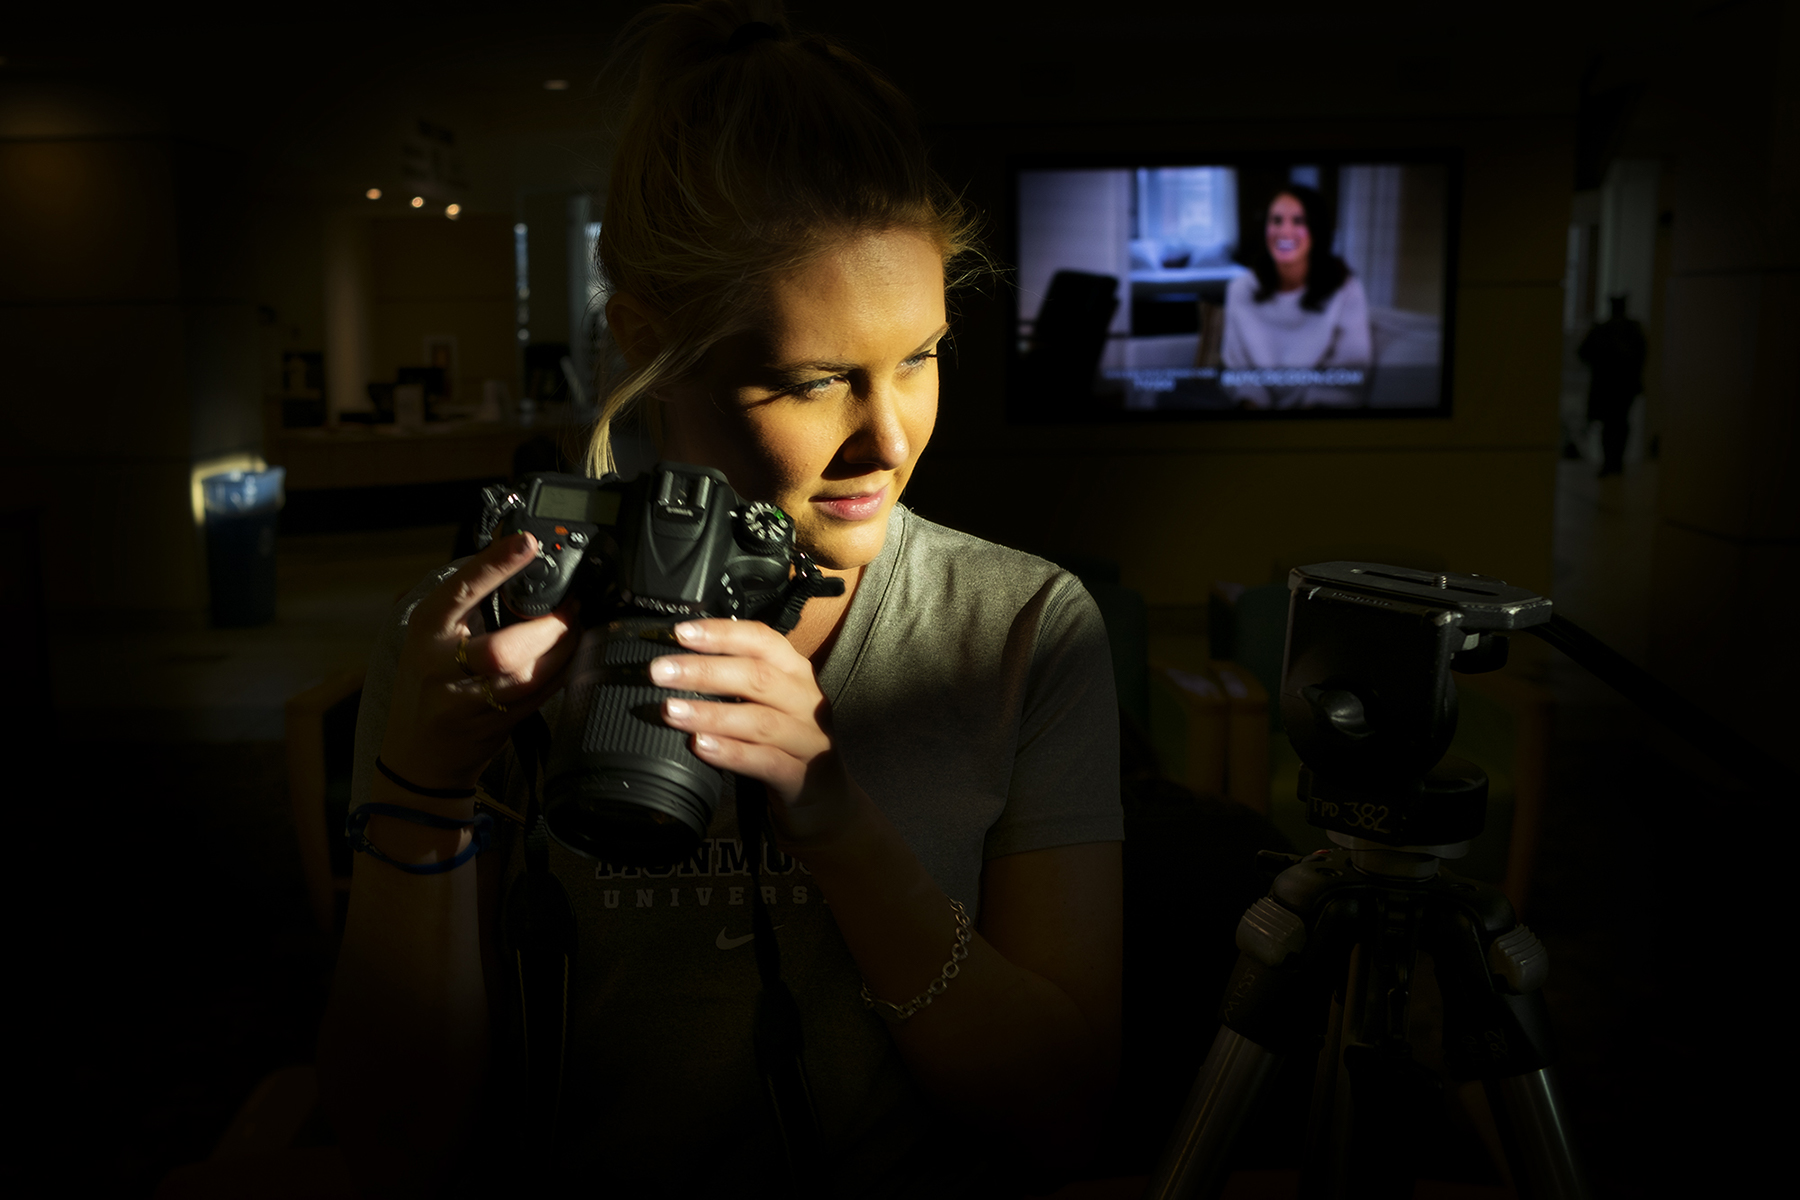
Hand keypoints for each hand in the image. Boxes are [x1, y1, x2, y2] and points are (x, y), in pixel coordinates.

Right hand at [378, 532, 580, 792]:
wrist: (418, 757)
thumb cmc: (428, 684)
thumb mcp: (431, 638)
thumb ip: (468, 604)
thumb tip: (515, 556)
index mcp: (425, 632)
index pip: (460, 591)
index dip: (494, 565)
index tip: (526, 543)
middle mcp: (441, 668)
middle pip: (504, 648)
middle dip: (549, 626)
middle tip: (574, 606)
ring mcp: (467, 703)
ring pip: (527, 676)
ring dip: (564, 649)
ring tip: (579, 627)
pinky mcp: (494, 726)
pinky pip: (540, 696)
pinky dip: (564, 672)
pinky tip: (574, 655)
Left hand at [650, 619, 864, 849]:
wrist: (828, 801)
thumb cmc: (786, 744)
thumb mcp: (769, 704)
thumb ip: (735, 682)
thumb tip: (676, 664)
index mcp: (796, 673)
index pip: (762, 641)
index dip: (722, 634)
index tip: (681, 633)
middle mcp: (806, 700)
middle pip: (757, 677)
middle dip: (704, 671)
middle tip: (661, 673)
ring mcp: (808, 739)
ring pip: (759, 720)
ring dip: (711, 713)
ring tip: (672, 711)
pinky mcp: (802, 777)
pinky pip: (765, 761)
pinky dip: (731, 752)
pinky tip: (701, 747)